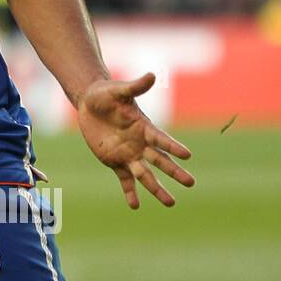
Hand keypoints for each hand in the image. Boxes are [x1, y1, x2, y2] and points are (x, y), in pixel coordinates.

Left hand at [76, 72, 194, 208]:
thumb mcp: (118, 89)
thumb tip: (152, 75)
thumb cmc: (106, 93)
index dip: (173, 146)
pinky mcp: (114, 161)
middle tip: (191, 183)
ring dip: (157, 189)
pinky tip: (135, 205)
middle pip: (160, 161)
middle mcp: (140, 143)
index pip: (161, 139)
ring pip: (146, 175)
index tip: (188, 155)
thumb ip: (135, 86)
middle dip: (174, 172)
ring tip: (170, 203)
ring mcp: (128, 154)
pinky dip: (130, 191)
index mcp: (144, 127)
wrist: (89, 102)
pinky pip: (124, 179)